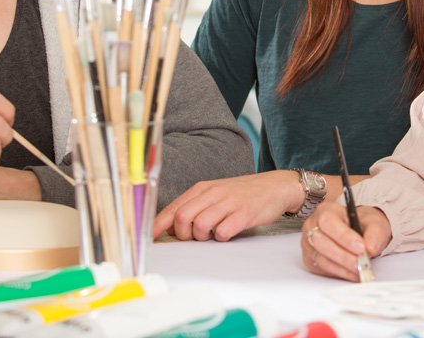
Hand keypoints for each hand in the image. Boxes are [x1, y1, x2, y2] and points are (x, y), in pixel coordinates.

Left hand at [151, 170, 306, 240]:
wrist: (275, 186)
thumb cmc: (243, 193)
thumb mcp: (216, 194)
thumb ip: (194, 207)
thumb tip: (171, 228)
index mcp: (203, 189)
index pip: (173, 208)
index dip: (158, 224)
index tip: (148, 237)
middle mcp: (213, 193)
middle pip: (182, 217)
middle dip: (183, 234)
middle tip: (194, 238)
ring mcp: (229, 202)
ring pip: (200, 225)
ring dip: (202, 237)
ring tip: (213, 234)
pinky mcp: (244, 213)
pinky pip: (223, 232)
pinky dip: (221, 238)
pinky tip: (228, 233)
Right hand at [301, 202, 391, 280]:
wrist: (358, 233)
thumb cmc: (362, 225)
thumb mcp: (374, 223)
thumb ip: (374, 233)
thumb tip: (370, 248)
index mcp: (326, 210)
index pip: (328, 222)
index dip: (343, 236)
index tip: (361, 247)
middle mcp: (313, 226)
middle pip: (322, 243)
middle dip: (344, 256)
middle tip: (361, 263)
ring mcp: (309, 243)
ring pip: (322, 259)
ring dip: (343, 268)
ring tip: (361, 271)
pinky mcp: (311, 259)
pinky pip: (323, 269)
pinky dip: (340, 273)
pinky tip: (353, 273)